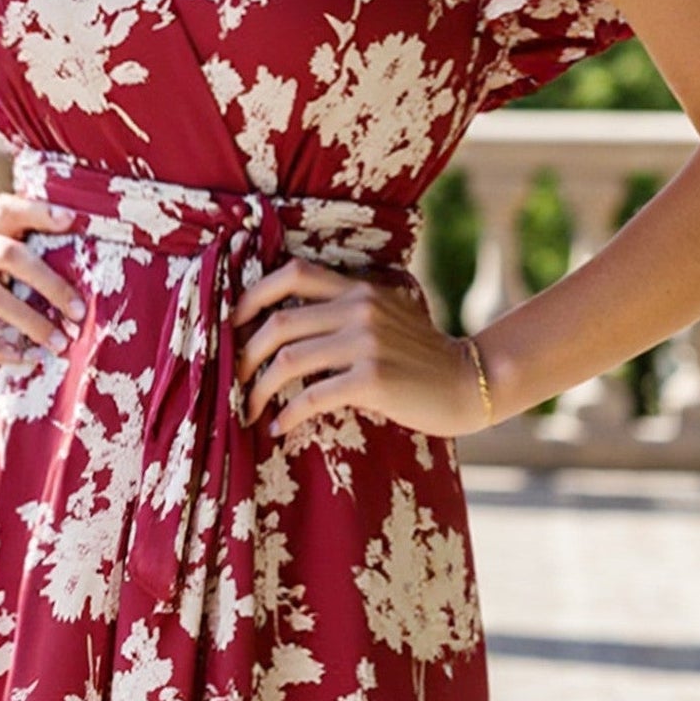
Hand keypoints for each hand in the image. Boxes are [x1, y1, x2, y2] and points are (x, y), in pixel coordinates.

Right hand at [0, 192, 86, 364]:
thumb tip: (80, 267)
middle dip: (48, 282)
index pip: (7, 210)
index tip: (71, 221)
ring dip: (29, 320)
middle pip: (6, 253)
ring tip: (57, 342)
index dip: (38, 211)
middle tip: (77, 311)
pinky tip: (20, 356)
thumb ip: (25, 254)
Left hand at [231, 258, 492, 437]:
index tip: (232, 324)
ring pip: (288, 361)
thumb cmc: (419, 356)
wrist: (467, 382)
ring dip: (258, 389)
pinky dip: (288, 415)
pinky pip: (312, 397)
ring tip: (250, 409)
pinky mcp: (373, 379)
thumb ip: (346, 310)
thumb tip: (285, 327)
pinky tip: (279, 428)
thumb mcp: (385, 316)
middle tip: (235, 379)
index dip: (253, 295)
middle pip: (278, 322)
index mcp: (358, 288)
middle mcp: (359, 307)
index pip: (292, 273)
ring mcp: (367, 342)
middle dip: (245, 354)